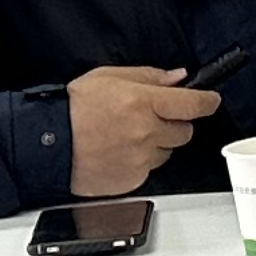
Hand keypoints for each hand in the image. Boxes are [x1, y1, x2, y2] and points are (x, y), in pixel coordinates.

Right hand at [68, 63, 212, 196]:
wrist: (45, 143)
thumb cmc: (72, 109)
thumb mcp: (108, 77)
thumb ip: (149, 76)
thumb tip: (178, 78)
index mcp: (142, 103)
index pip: (194, 104)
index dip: (207, 101)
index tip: (210, 100)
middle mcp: (146, 132)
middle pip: (184, 131)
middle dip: (173, 123)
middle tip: (149, 118)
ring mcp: (140, 159)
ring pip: (167, 152)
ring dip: (156, 144)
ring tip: (126, 136)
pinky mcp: (132, 179)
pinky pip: (149, 169)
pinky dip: (140, 162)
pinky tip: (118, 152)